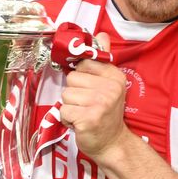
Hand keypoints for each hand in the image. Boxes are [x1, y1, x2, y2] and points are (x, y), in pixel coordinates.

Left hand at [59, 34, 127, 160]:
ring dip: (70, 107)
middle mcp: (109, 88)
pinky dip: (67, 119)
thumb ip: (102, 60)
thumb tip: (101, 35)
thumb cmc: (107, 113)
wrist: (113, 143)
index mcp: (114, 75)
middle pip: (71, 79)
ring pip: (65, 95)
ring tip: (84, 114)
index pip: (83, 64)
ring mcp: (99, 104)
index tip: (91, 89)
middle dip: (74, 93)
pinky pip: (63, 111)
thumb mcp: (109, 84)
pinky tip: (80, 123)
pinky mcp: (87, 119)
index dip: (82, 78)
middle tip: (88, 104)